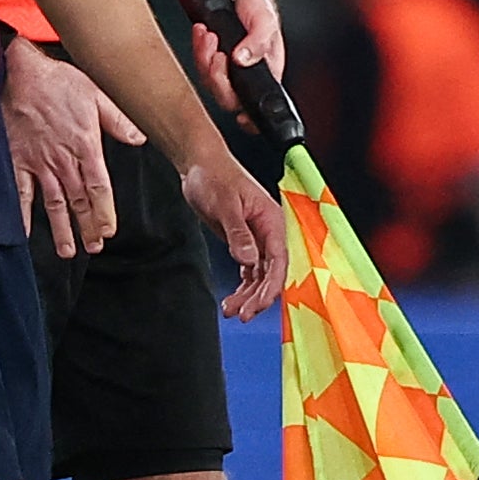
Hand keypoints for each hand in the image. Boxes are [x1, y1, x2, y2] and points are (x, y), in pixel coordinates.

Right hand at [3, 39, 138, 255]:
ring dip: (61, 228)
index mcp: (86, 146)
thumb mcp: (96, 95)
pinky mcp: (18, 161)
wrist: (21, 73)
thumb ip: (118, 121)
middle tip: (93, 247)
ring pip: (53, 203)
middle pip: (79, 201)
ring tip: (68, 251)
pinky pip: (20, 193)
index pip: (99, 188)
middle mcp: (64, 160)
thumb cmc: (59, 82)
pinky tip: (25, 233)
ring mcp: (39, 163)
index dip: (104, 212)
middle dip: (87, 227)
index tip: (108, 231)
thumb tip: (139, 138)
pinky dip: (23, 214)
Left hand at [180, 146, 289, 319]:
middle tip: (242, 315)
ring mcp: (257, 238)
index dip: (271, 286)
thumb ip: (238, 233)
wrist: (200, 164)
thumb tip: (249, 261)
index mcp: (272, 220)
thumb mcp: (225, 204)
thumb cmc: (214, 176)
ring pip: (259, 275)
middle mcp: (269, 232)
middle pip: (271, 273)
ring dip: (248, 295)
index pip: (278, 260)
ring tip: (230, 311)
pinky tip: (231, 300)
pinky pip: (248, 271)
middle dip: (258, 297)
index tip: (258, 305)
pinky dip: (241, 287)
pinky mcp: (243, 242)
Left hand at [189, 0, 287, 119]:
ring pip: (209, 82)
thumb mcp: (265, 19)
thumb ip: (258, 40)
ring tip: (210, 34)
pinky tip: (204, 32)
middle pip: (227, 98)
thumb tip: (245, 59)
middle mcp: (247, 76)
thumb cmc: (258, 5)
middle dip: (217, 76)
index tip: (241, 117)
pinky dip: (199, 48)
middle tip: (219, 52)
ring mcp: (228, 70)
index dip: (250, 119)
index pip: (259, 106)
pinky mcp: (211, 60)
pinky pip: (199, 65)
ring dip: (205, 57)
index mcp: (267, 72)